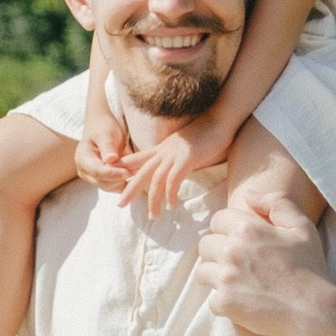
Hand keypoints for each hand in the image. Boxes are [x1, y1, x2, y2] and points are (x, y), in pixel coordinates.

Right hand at [74, 87, 133, 189]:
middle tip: (138, 168)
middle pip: (104, 182)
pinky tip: (138, 174)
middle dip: (121, 177)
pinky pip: (118, 187)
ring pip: (112, 187)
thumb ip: (107, 147)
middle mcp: (86, 172)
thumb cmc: (103, 127)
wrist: (103, 128)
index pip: (97, 171)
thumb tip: (110, 160)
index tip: (127, 172)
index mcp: (83, 160)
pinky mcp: (106, 181)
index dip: (113, 173)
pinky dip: (129, 183)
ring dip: (126, 180)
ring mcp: (96, 179)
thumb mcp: (105, 133)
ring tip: (139, 168)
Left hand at [120, 111, 239, 215]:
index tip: (116, 180)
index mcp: (162, 148)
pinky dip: (170, 194)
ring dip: (153, 200)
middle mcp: (164, 151)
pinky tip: (171, 206)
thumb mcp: (184, 145)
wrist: (219, 120)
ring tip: (153, 216)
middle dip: (129, 189)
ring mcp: (174, 155)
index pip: (138, 158)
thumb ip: (176, 156)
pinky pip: (173, 180)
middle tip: (120, 204)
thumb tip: (175, 167)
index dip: (126, 168)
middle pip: (141, 172)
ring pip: (155, 180)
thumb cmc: (207, 133)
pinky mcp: (186, 159)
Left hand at [195, 189, 335, 335]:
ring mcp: (226, 278)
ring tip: (237, 283)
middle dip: (218, 252)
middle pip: (205, 245)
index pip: (218, 220)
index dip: (227, 229)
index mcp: (248, 229)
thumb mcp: (302, 227)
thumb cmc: (311, 268)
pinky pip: (211, 300)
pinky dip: (224, 302)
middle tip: (237, 264)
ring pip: (203, 272)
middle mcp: (232, 251)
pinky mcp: (225, 303)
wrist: (314, 311)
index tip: (238, 241)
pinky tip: (242, 302)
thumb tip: (249, 193)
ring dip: (216, 276)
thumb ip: (276, 203)